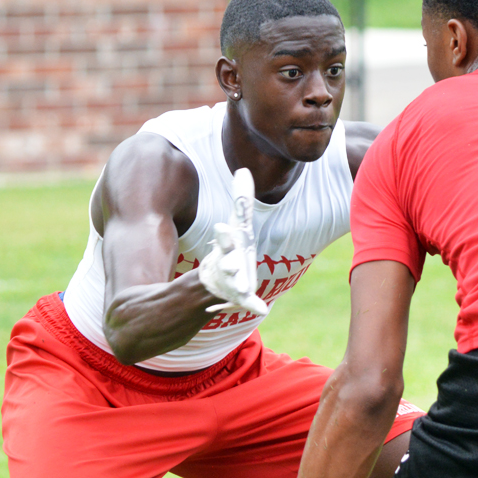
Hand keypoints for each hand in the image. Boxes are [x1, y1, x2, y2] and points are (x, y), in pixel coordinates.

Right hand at [198, 168, 268, 315]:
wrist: (215, 281)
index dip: (223, 234)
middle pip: (227, 261)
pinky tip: (262, 309)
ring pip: (235, 282)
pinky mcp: (241, 296)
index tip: (221, 227)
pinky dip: (254, 305)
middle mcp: (227, 263)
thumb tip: (243, 168)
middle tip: (229, 263)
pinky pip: (248, 302)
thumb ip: (242, 199)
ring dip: (239, 284)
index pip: (224, 238)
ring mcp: (233, 281)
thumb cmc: (231, 248)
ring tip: (244, 288)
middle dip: (228, 261)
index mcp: (227, 246)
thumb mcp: (238, 224)